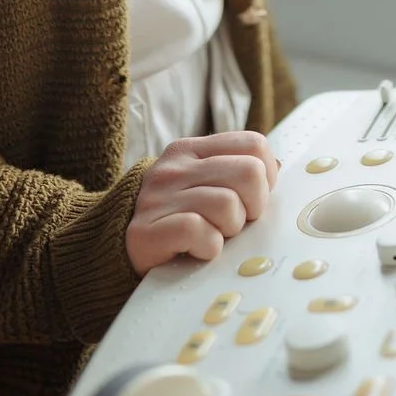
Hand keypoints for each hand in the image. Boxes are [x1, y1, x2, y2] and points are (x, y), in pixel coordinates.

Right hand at [126, 130, 279, 277]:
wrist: (120, 251)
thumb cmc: (177, 221)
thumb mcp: (204, 186)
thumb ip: (235, 173)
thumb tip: (275, 167)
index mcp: (191, 150)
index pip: (254, 144)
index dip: (266, 177)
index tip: (252, 200)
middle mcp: (173, 167)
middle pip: (249, 173)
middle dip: (252, 206)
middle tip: (233, 223)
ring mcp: (157, 197)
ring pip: (228, 204)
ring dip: (228, 231)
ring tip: (211, 237)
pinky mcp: (146, 231)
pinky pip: (200, 232)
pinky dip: (207, 248)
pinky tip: (196, 250)